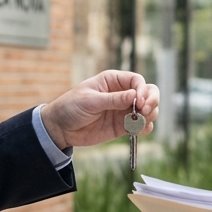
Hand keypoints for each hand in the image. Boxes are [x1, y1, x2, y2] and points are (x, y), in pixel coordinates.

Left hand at [40, 71, 159, 149]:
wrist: (60, 128)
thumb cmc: (71, 107)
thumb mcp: (90, 101)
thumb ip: (113, 99)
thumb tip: (134, 96)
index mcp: (113, 81)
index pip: (137, 81)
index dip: (143, 90)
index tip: (140, 102)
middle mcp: (122, 93)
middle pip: (148, 93)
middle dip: (152, 101)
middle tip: (145, 111)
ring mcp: (124, 110)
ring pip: (148, 110)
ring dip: (150, 115)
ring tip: (141, 122)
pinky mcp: (122, 126)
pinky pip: (141, 125)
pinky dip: (145, 127)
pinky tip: (140, 130)